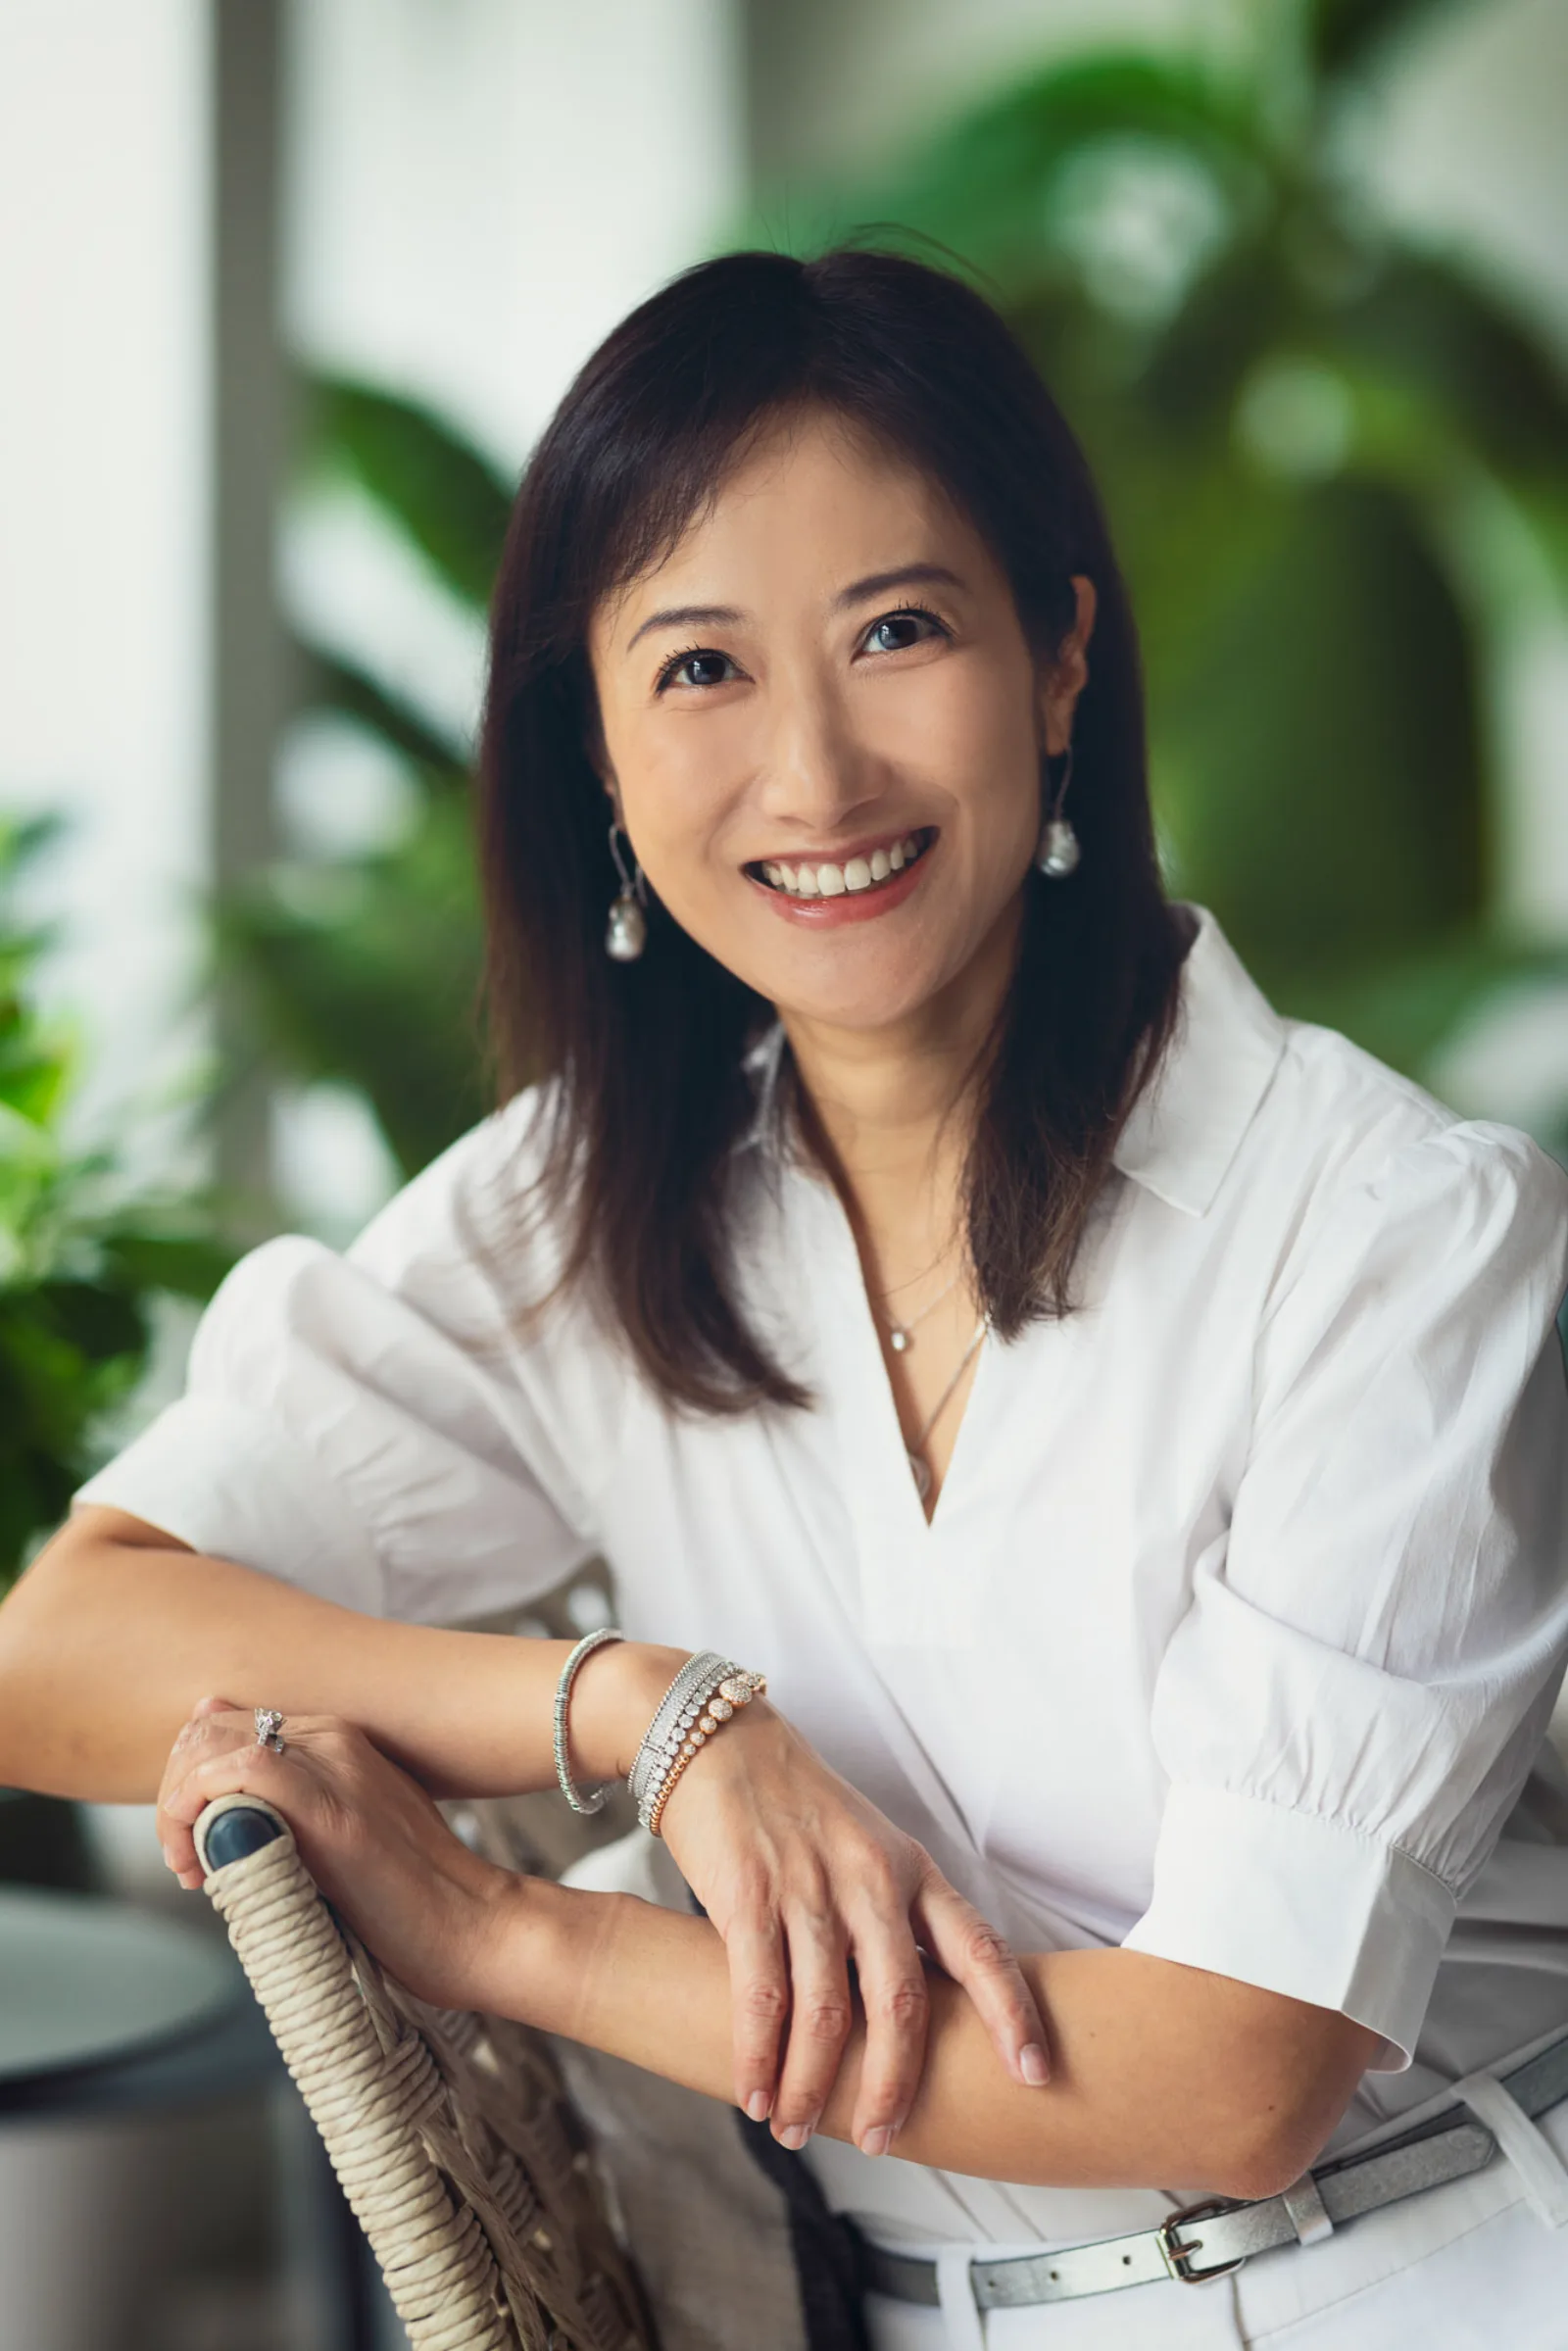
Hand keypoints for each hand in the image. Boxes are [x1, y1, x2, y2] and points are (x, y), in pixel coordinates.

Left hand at [157, 1698, 513, 2010]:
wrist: (470, 1926)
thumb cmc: (405, 1901)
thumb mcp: (335, 1840)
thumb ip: (285, 1815)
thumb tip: (219, 1804)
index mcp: (338, 1739)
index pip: (224, 1726)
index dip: (190, 1780)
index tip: (189, 1845)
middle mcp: (336, 1739)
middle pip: (211, 1730)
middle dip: (176, 1792)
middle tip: (183, 1860)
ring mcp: (338, 1768)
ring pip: (217, 1744)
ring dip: (181, 1805)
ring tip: (190, 1867)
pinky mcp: (334, 1810)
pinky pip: (244, 1770)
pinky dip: (201, 1805)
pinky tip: (200, 1855)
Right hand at [656, 1701, 1051, 2157]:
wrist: (720, 1740)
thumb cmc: (799, 1806)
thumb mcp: (869, 1847)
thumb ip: (895, 1917)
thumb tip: (916, 2009)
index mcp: (911, 1869)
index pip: (979, 1946)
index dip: (1011, 2013)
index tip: (1035, 2073)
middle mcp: (870, 1879)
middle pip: (902, 2001)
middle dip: (895, 2084)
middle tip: (884, 2141)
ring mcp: (810, 1886)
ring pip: (827, 2013)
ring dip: (813, 2087)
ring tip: (797, 2131)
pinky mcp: (748, 1895)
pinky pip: (761, 1995)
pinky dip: (759, 2057)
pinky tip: (754, 2094)